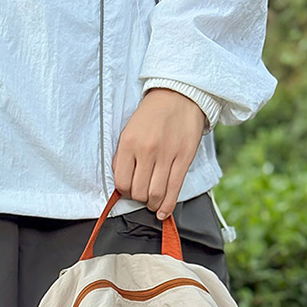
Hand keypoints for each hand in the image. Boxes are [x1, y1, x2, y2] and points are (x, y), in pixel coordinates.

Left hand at [112, 88, 205, 219]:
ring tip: (153, 204)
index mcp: (129, 143)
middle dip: (139, 199)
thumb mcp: (129, 131)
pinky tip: (163, 212)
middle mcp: (147, 150)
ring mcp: (167, 155)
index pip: (122, 182)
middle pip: (139, 192)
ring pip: (156, 194)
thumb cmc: (152, 115)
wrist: (179, 95)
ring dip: (153, 204)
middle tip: (142, 195)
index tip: (129, 190)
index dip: (125, 192)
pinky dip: (167, 206)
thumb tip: (122, 184)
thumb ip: (124, 157)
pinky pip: (174, 189)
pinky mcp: (184, 158)